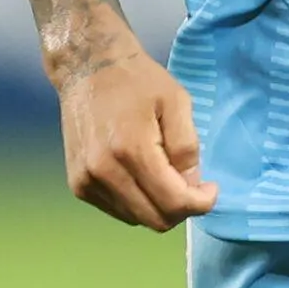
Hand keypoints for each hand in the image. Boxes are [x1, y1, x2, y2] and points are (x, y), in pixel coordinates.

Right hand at [58, 44, 219, 230]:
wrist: (87, 67)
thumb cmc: (136, 80)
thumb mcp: (176, 102)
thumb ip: (187, 147)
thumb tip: (192, 185)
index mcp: (131, 150)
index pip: (173, 202)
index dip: (200, 204)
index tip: (210, 190)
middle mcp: (104, 172)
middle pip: (156, 220)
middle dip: (182, 209)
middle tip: (192, 186)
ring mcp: (87, 181)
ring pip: (137, 219)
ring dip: (158, 206)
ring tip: (163, 174)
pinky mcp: (79, 185)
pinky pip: (118, 210)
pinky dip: (137, 202)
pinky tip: (141, 175)